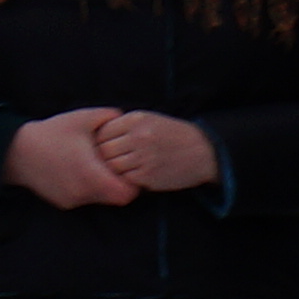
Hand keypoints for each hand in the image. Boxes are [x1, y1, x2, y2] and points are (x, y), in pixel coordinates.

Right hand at [3, 111, 139, 208]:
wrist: (16, 151)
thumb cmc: (53, 133)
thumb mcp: (83, 118)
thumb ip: (110, 116)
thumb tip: (127, 118)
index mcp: (91, 174)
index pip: (127, 193)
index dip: (134, 182)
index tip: (129, 167)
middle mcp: (84, 192)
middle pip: (116, 198)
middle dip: (120, 184)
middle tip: (116, 166)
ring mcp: (73, 200)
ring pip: (101, 199)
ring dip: (104, 186)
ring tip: (96, 165)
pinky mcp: (64, 203)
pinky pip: (85, 198)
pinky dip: (88, 188)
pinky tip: (78, 170)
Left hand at [92, 110, 220, 196]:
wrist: (202, 151)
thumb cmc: (172, 134)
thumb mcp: (150, 119)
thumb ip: (125, 125)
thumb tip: (96, 135)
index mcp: (136, 120)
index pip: (102, 132)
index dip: (101, 141)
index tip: (106, 146)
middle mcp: (138, 137)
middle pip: (104, 151)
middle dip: (104, 157)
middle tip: (111, 160)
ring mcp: (142, 157)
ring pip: (112, 166)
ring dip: (114, 169)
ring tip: (124, 167)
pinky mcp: (148, 176)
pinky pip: (125, 179)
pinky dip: (126, 178)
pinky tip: (135, 174)